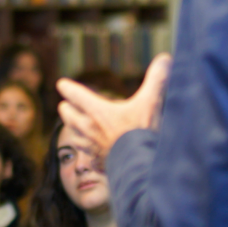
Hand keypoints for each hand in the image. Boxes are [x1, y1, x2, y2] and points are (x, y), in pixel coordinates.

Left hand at [56, 56, 172, 159]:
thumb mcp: (152, 101)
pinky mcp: (98, 163)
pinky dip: (86, 153)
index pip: (75, 95)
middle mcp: (89, 129)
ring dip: (73, 130)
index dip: (67, 88)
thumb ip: (158, 78)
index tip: (61, 84)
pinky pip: (86, 157)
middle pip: (68, 116)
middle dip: (66, 109)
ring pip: (73, 137)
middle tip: (65, 106)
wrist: (140, 167)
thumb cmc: (142, 133)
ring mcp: (91, 148)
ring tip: (73, 128)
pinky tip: (90, 154)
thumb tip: (166, 59)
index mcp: (97, 111)